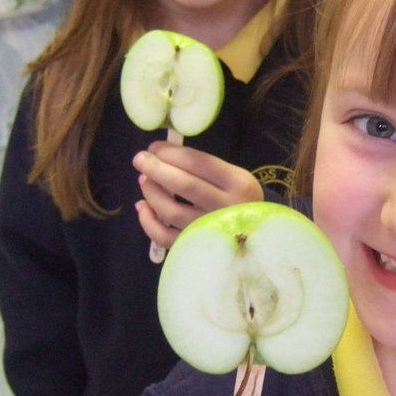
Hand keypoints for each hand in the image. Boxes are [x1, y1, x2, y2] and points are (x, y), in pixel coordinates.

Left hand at [133, 142, 263, 251]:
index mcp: (238, 183)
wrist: (255, 234)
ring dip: (151, 192)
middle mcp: (226, 207)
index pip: (199, 163)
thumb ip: (202, 166)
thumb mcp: (232, 176)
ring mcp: (209, 230)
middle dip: (156, 169)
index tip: (154, 147)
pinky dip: (148, 222)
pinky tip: (142, 207)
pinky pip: (164, 236)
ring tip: (144, 181)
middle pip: (184, 185)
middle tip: (140, 159)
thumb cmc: (237, 198)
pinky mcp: (195, 247)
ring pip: (171, 211)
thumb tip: (159, 154)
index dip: (172, 153)